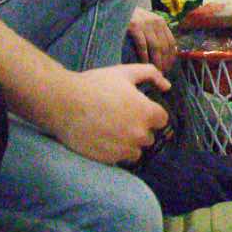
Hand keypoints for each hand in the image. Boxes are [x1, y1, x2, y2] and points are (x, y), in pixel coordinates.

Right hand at [48, 63, 170, 164]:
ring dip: (128, 143)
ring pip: (136, 151)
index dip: (151, 113)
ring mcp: (124, 149)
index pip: (162, 120)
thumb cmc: (95, 85)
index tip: (137, 109)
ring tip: (112, 131)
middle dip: (139, 128)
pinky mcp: (108, 159)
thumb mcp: (125, 72)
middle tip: (121, 118)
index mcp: (147, 113)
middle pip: (149, 137)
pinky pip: (119, 159)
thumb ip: (151, 74)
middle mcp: (139, 134)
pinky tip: (102, 139)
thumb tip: (167, 86)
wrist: (64, 103)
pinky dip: (114, 152)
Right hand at [126, 6, 177, 75]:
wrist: (117, 6)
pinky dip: (144, 56)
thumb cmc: (130, 18)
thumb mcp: (146, 23)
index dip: (171, 57)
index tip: (168, 68)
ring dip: (156, 62)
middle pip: (165, 46)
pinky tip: (143, 65)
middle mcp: (155, 21)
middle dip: (164, 62)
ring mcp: (145, 23)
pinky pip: (142, 45)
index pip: (172, 42)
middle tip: (161, 74)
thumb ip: (155, 34)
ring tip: (154, 72)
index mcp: (161, 22)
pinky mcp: (134, 25)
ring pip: (156, 47)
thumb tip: (164, 54)